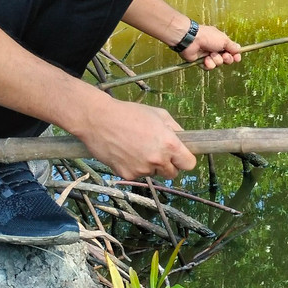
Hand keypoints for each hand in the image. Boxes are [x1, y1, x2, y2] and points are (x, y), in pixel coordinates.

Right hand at [78, 96, 196, 179]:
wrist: (99, 120)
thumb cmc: (130, 113)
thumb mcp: (159, 114)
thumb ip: (175, 129)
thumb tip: (184, 140)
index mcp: (169, 144)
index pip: (189, 164)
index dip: (185, 159)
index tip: (180, 156)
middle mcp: (157, 160)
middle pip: (172, 173)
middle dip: (168, 164)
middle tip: (157, 151)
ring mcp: (141, 169)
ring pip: (153, 173)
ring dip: (150, 165)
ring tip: (137, 147)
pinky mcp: (127, 175)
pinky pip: (137, 174)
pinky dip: (134, 166)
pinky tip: (125, 152)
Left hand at [180, 25, 242, 69]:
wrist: (191, 40)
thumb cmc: (208, 37)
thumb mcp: (224, 40)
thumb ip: (232, 46)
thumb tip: (239, 49)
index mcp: (221, 42)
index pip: (231, 51)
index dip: (235, 55)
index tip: (237, 58)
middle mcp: (215, 49)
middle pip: (226, 59)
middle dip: (226, 58)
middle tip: (224, 55)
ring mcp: (208, 55)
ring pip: (218, 64)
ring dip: (216, 60)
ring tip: (210, 54)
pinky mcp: (201, 62)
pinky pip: (209, 67)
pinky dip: (208, 64)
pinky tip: (205, 59)